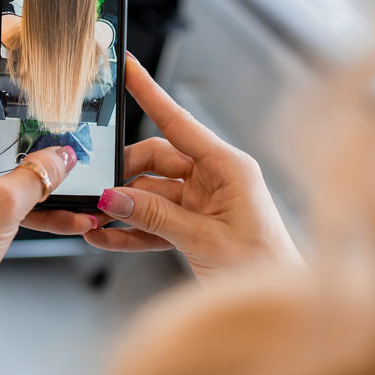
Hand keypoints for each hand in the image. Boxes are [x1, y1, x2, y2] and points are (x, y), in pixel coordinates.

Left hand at [0, 0, 79, 351]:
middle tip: (43, 52)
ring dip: (37, 146)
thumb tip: (63, 155)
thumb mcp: (2, 206)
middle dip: (18, 76)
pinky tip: (68, 212)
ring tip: (71, 140)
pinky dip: (38, 194)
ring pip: (5, 143)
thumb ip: (38, 175)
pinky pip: (9, 184)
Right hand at [83, 56, 299, 279]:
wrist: (280, 306)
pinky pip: (153, 220)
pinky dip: (130, 230)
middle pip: (155, 159)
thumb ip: (154, 217)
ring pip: (149, 193)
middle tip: (96, 192)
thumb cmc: (263, 267)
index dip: (149, 92)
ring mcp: (203, 202)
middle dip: (123, 175)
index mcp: (228, 166)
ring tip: (93, 221)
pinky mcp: (194, 227)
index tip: (126, 68)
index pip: (178, 121)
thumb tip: (111, 197)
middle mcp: (215, 178)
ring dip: (122, 207)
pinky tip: (105, 238)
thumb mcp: (204, 239)